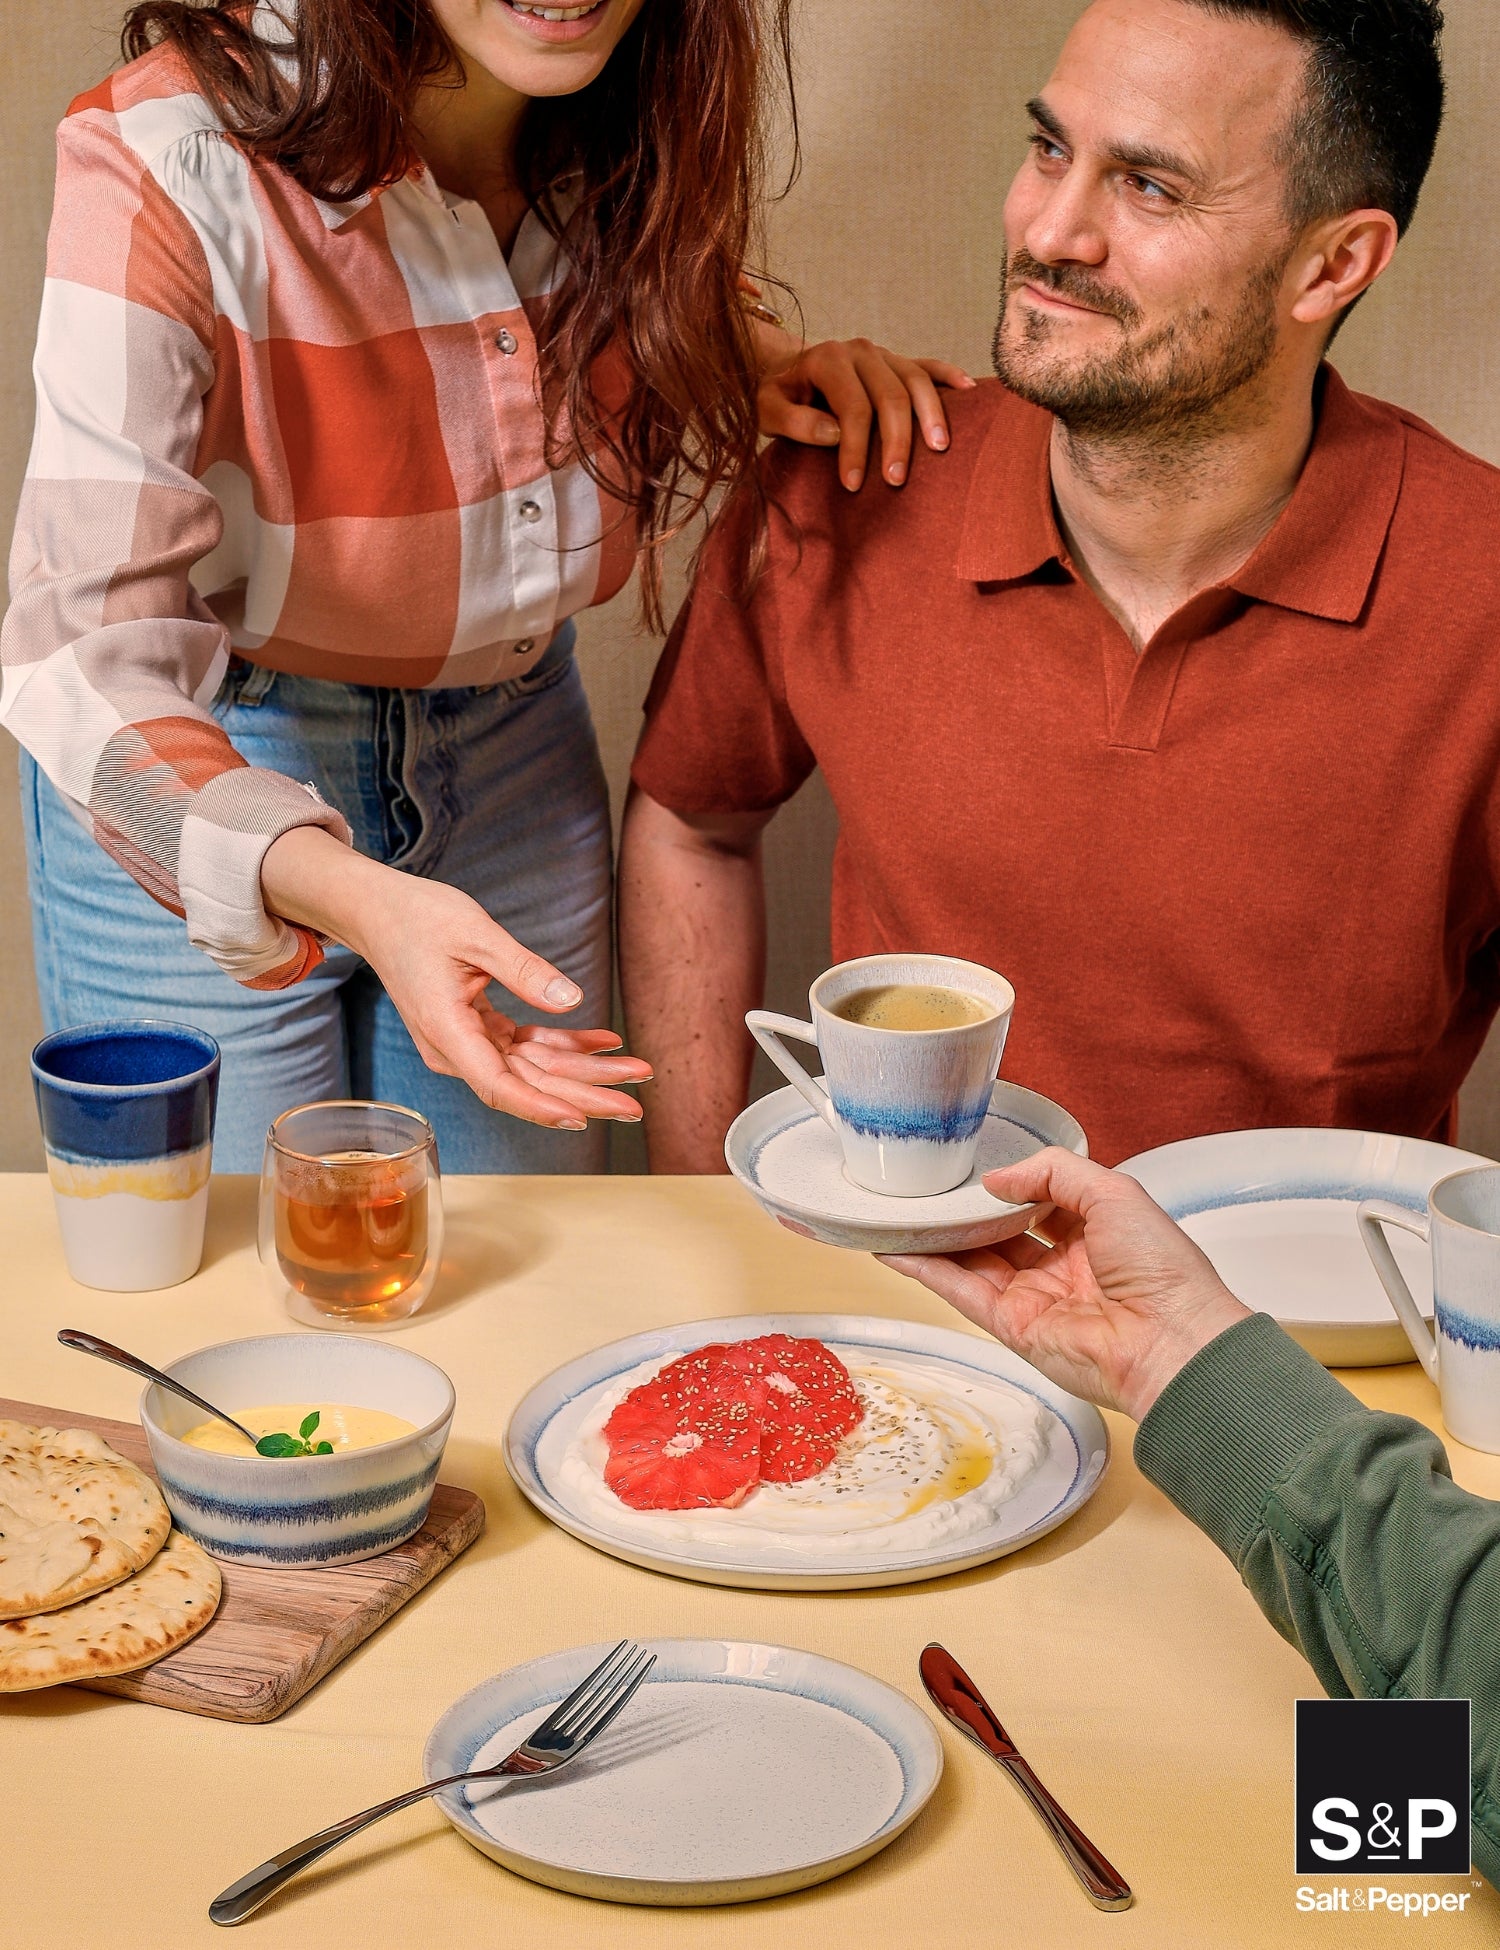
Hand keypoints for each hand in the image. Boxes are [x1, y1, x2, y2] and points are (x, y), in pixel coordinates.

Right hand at [261, 829, 650, 1129]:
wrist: (378, 911)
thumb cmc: (416, 918)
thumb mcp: (475, 934)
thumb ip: (524, 969)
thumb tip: (570, 999)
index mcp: (447, 1031)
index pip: (499, 1085)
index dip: (541, 1106)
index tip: (582, 1118)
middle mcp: (457, 1048)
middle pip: (527, 1083)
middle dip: (585, 1094)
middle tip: (634, 1105)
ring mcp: (467, 1042)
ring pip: (534, 1067)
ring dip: (585, 1071)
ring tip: (635, 1073)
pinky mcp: (477, 1029)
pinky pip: (527, 1044)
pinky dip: (565, 1043)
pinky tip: (603, 1042)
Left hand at [753, 321, 974, 490]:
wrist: (785, 372)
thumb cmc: (777, 397)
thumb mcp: (767, 410)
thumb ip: (793, 422)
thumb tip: (834, 434)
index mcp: (827, 359)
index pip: (852, 407)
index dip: (855, 447)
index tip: (853, 484)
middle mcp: (859, 351)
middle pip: (890, 395)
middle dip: (896, 440)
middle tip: (896, 480)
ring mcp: (882, 354)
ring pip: (916, 381)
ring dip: (931, 415)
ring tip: (939, 449)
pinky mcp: (897, 362)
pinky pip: (929, 366)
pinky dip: (950, 376)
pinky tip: (969, 392)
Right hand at [881, 1148, 1250, 1420]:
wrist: (1171, 1342)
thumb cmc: (1161, 1269)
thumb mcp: (1114, 1191)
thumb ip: (1054, 1171)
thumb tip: (997, 1179)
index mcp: (1095, 1234)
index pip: (1041, 1201)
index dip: (1011, 1183)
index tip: (977, 1166)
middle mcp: (1063, 1267)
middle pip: (1000, 1232)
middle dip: (967, 1210)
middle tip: (928, 1184)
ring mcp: (1035, 1298)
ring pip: (973, 1260)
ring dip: (937, 1237)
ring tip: (898, 1209)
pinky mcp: (1013, 1328)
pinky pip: (962, 1292)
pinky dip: (927, 1270)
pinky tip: (896, 1247)